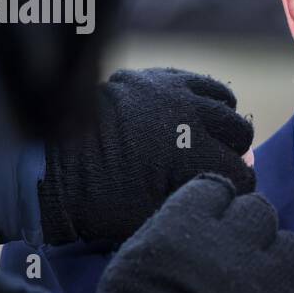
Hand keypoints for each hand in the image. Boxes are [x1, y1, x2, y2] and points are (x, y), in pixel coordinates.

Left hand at [39, 68, 255, 244]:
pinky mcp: (160, 77)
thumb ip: (199, 196)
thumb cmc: (101, 200)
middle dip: (233, 155)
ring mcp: (175, 92)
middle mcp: (190, 118)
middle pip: (241, 134)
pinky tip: (194, 115)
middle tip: (215, 167)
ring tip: (208, 139)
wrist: (52, 161)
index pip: (241, 173)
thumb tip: (233, 179)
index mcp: (190, 157)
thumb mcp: (153, 215)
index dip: (235, 189)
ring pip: (227, 104)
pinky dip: (207, 100)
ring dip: (223, 125)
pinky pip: (203, 82)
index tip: (222, 195)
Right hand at [89, 174, 293, 292]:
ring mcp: (269, 274)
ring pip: (288, 246)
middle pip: (259, 212)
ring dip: (275, 259)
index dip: (215, 207)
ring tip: (256, 283)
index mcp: (193, 220)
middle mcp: (237, 239)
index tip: (210, 223)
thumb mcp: (140, 254)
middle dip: (249, 228)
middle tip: (236, 253)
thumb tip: (202, 209)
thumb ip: (175, 224)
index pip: (219, 190)